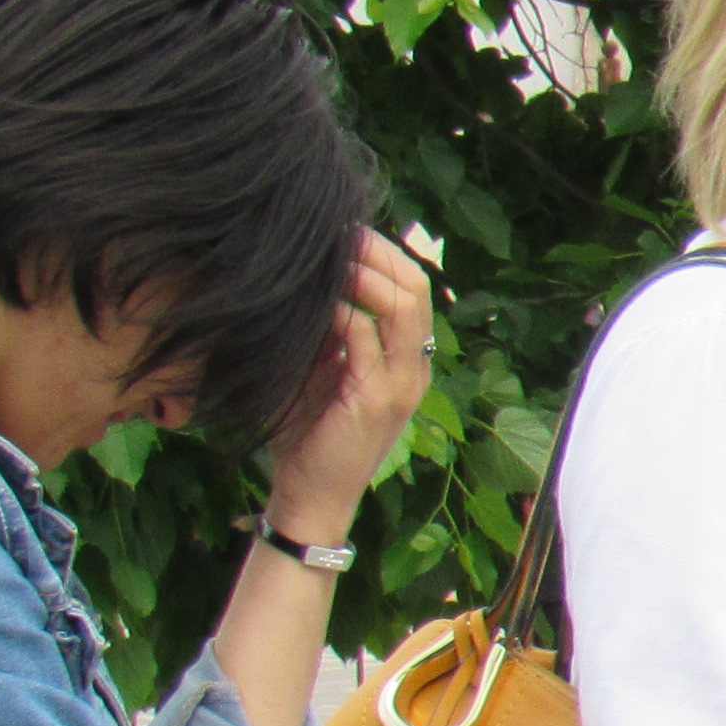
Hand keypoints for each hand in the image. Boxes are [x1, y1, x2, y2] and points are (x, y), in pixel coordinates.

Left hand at [265, 229, 435, 530]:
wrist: (313, 495)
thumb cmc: (310, 435)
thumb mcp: (322, 372)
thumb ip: (328, 333)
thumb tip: (310, 282)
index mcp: (407, 360)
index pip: (413, 288)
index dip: (382, 253)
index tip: (341, 230)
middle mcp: (414, 367)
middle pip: (415, 288)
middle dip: (375, 252)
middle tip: (335, 230)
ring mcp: (401, 383)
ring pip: (401, 307)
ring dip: (362, 274)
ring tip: (328, 255)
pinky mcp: (376, 399)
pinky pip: (365, 339)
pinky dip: (341, 312)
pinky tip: (314, 301)